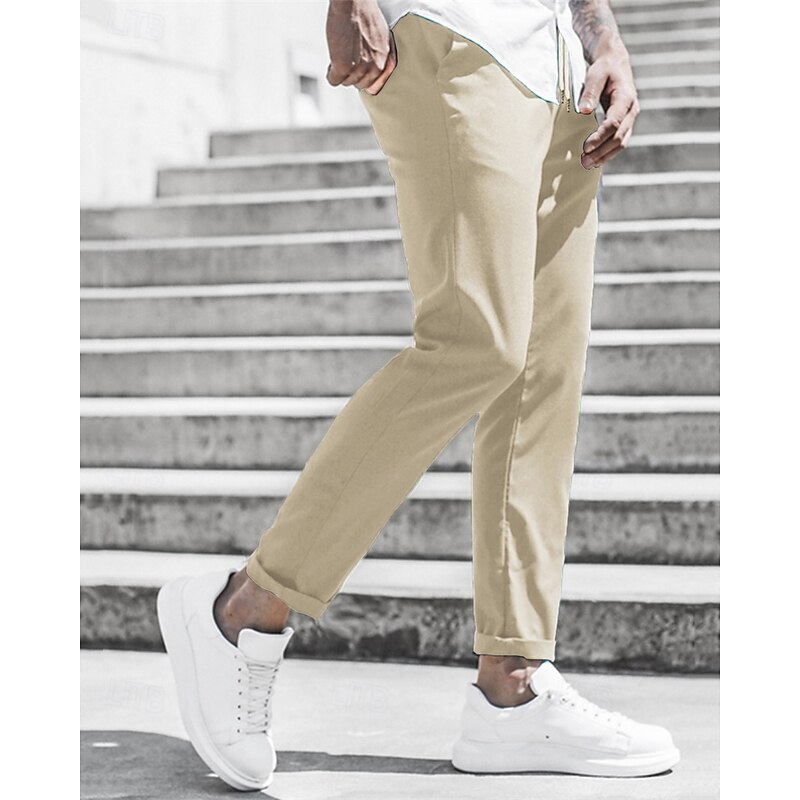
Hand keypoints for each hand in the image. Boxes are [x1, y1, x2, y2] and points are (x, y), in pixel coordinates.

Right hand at [325, 0, 396, 94]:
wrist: (353, 2)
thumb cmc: (366, 14)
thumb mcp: (383, 38)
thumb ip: (382, 57)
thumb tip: (379, 71)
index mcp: (385, 61)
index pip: (374, 86)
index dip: (363, 78)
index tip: (357, 72)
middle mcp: (374, 67)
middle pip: (358, 84)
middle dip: (351, 74)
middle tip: (347, 59)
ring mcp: (359, 68)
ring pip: (346, 82)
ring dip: (340, 72)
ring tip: (340, 55)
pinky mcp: (343, 66)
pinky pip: (333, 80)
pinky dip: (330, 73)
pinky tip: (332, 62)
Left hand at [577, 47, 639, 169]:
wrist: (614, 63)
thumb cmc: (603, 68)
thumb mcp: (595, 75)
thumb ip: (590, 92)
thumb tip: (584, 110)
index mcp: (625, 98)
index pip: (614, 123)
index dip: (600, 137)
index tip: (586, 147)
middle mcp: (631, 110)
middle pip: (619, 137)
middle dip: (601, 151)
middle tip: (584, 162)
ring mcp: (629, 118)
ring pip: (621, 143)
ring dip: (605, 155)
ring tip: (588, 164)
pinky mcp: (624, 123)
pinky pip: (619, 141)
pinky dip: (607, 152)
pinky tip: (595, 159)